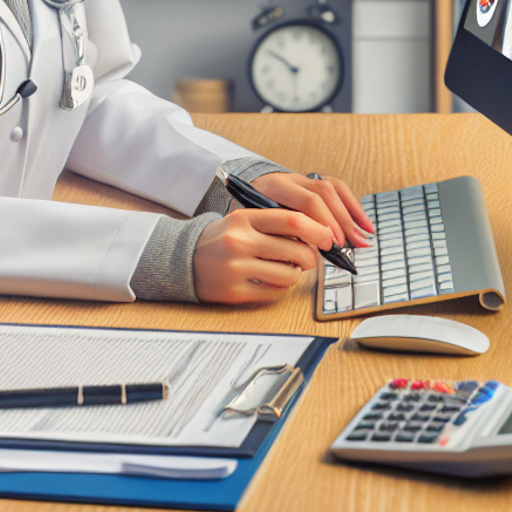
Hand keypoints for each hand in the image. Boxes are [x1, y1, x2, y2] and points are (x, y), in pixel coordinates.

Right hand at [193, 208, 333, 303]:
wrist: (183, 259)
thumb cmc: (221, 239)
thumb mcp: (242, 221)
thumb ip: (272, 223)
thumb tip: (313, 233)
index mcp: (244, 219)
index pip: (291, 220)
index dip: (317, 229)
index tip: (327, 236)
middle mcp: (240, 242)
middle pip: (295, 249)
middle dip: (311, 256)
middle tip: (310, 257)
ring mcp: (236, 268)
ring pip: (289, 274)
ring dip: (296, 273)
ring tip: (289, 268)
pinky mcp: (234, 292)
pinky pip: (275, 292)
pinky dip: (282, 287)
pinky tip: (273, 280)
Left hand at [251, 170, 373, 248]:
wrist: (240, 193)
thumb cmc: (247, 217)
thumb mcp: (255, 225)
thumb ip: (278, 235)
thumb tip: (306, 253)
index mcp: (274, 187)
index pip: (306, 201)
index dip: (322, 223)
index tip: (330, 244)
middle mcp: (291, 178)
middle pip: (324, 193)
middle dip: (340, 220)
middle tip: (350, 244)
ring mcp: (303, 178)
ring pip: (334, 188)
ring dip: (351, 213)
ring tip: (364, 235)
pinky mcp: (313, 182)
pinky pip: (338, 188)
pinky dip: (353, 206)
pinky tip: (363, 223)